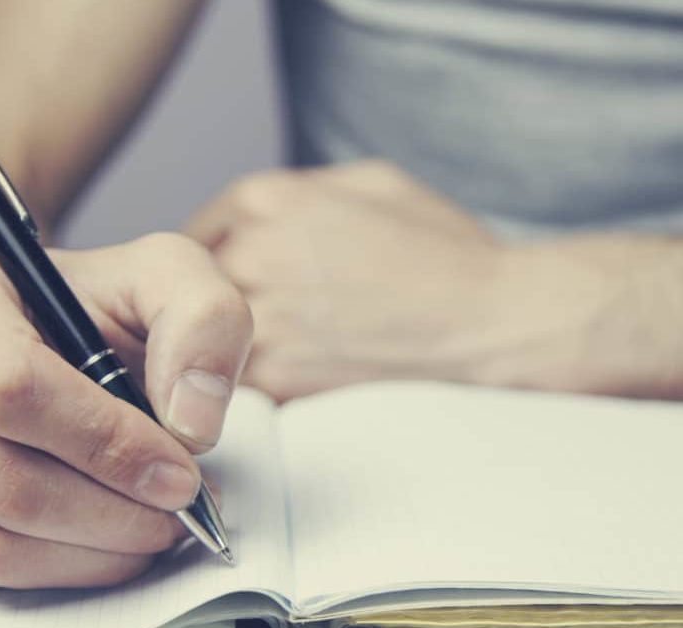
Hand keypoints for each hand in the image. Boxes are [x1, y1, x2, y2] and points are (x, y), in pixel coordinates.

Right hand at [0, 233, 252, 587]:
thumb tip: (191, 421)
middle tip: (179, 514)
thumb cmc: (105, 315)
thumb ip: (203, 322)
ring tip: (153, 528)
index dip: (105, 443)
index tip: (180, 473)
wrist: (59, 353)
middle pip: (1, 479)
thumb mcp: (171, 282)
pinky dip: (58, 572)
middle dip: (111, 511)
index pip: (9, 387)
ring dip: (93, 552)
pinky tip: (103, 540)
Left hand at [185, 161, 504, 399]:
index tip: (227, 290)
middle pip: (191, 290)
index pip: (197, 235)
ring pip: (206, 342)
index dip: (211, 267)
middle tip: (242, 330)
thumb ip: (301, 192)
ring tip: (272, 362)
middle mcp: (251, 254)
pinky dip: (254, 388)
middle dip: (211, 310)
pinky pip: (238, 385)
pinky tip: (296, 386)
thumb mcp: (374, 183)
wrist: (491, 323)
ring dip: (223, 354)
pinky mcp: (280, 380)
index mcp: (267, 199)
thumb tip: (260, 218)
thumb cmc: (446, 252)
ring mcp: (260, 320)